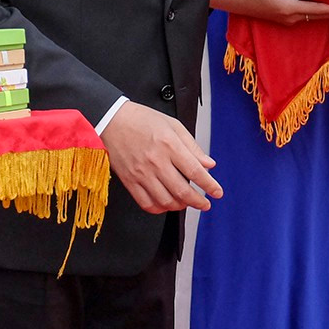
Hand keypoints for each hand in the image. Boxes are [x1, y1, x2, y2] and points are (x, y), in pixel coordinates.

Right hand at [100, 102, 221, 214]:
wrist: (112, 120)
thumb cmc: (142, 119)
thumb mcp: (173, 125)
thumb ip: (192, 146)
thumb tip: (208, 164)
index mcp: (169, 145)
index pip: (195, 171)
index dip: (209, 185)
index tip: (217, 192)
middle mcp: (156, 161)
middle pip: (182, 190)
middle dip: (198, 201)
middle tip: (205, 204)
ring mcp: (141, 173)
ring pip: (165, 200)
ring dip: (180, 206)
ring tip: (186, 203)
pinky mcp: (129, 181)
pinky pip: (146, 203)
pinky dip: (159, 208)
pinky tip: (166, 204)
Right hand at [214, 0, 328, 24]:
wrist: (235, 1)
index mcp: (290, 8)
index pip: (319, 9)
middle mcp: (291, 18)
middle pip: (319, 15)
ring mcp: (287, 20)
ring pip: (312, 16)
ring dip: (327, 11)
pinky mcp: (283, 19)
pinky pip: (305, 15)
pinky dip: (316, 11)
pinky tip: (322, 5)